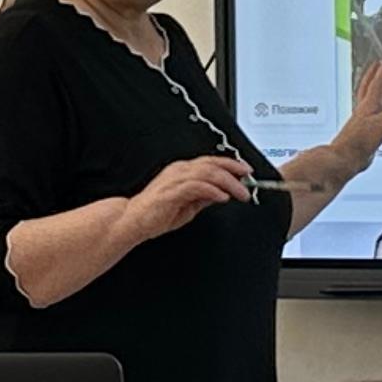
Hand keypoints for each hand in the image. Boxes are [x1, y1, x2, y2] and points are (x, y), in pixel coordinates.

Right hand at [129, 153, 256, 238]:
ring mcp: (174, 179)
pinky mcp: (171, 192)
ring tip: (240, 193)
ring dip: (228, 182)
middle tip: (248, 182)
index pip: (211, 161)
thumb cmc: (156, 213)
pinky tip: (222, 197)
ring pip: (208, 173)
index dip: (231, 164)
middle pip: (212, 164)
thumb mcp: (188, 205)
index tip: (246, 171)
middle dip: (234, 172)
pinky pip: (196, 186)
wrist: (133, 220)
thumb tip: (223, 193)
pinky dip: (213, 190)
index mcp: (183, 171)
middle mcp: (179, 171)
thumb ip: (204, 197)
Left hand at [348, 29, 381, 146]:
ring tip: (377, 84)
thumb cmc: (359, 141)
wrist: (345, 158)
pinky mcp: (363, 132)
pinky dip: (376, 108)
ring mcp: (361, 121)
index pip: (376, 83)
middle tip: (377, 64)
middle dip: (372, 74)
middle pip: (366, 87)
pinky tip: (380, 113)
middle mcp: (362, 110)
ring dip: (372, 88)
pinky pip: (371, 114)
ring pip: (366, 99)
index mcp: (367, 106)